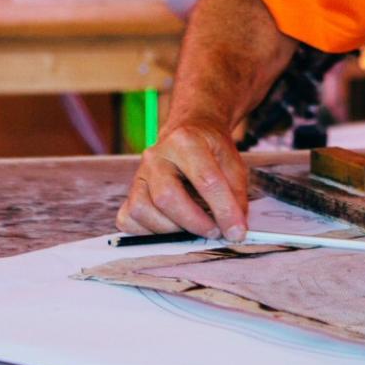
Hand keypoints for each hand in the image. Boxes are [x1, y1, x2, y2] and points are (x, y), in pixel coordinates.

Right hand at [115, 117, 250, 240]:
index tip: (236, 231)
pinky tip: (170, 227)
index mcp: (186, 141)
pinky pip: (128, 219)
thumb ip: (236, 196)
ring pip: (143, 210)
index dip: (224, 210)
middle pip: (167, 197)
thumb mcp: (233, 164)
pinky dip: (148, 232)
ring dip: (171, 230)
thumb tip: (235, 230)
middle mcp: (156, 155)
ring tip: (194, 228)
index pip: (205, 180)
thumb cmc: (211, 150)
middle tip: (214, 231)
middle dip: (194, 222)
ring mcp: (139, 173)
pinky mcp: (131, 191)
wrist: (189, 132)